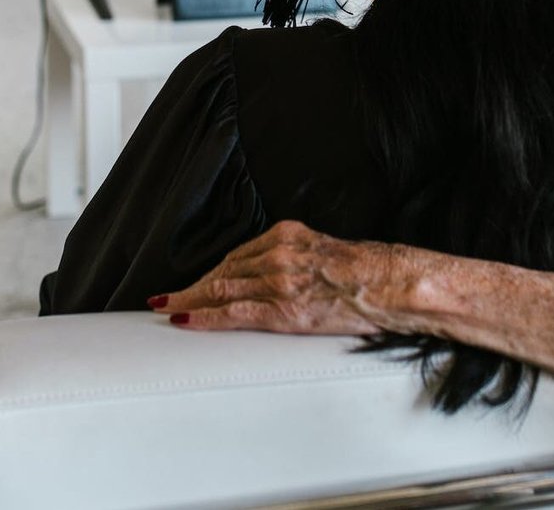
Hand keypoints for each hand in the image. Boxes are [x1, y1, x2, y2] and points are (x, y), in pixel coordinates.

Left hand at [153, 220, 417, 334]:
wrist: (389, 284)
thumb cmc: (367, 271)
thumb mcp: (325, 249)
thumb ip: (297, 255)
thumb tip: (279, 271)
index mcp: (287, 235)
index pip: (238, 255)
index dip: (212, 270)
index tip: (195, 279)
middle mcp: (277, 254)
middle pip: (223, 271)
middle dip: (192, 285)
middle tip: (165, 296)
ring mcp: (278, 282)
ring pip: (221, 290)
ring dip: (189, 299)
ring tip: (167, 307)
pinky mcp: (282, 310)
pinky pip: (233, 313)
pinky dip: (204, 316)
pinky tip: (184, 319)